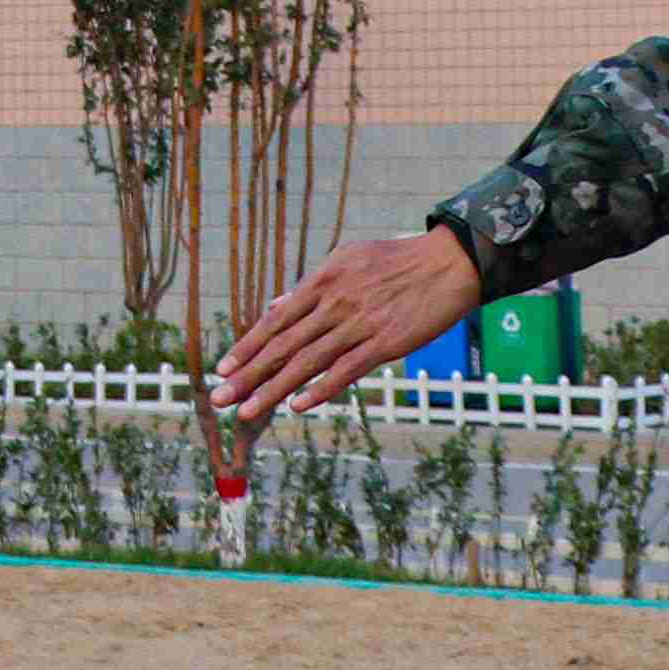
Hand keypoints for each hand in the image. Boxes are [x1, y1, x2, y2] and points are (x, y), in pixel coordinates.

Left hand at [211, 228, 485, 414]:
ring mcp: (359, 324)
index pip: (275, 320)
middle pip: (283, 345)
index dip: (247, 346)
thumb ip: (309, 288)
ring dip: (274, 390)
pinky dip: (320, 389)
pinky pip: (346, 370)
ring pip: (307, 362)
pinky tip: (298, 406)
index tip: (222, 368)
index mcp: (322, 281)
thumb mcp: (346, 260)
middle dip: (248, 374)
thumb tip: (274, 306)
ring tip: (247, 410)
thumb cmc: (395, 261)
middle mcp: (334, 303)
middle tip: (220, 398)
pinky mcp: (385, 343)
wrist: (448, 263)